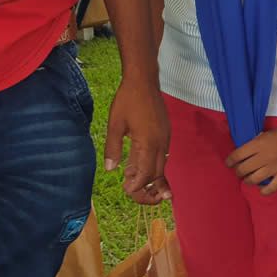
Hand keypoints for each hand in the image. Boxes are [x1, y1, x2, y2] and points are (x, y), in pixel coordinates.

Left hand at [105, 79, 170, 203]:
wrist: (144, 80)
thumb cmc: (128, 100)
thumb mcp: (115, 124)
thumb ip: (113, 148)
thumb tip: (110, 169)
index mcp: (148, 143)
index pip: (146, 174)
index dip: (137, 186)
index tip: (126, 189)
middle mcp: (161, 143)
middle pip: (158, 174)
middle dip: (148, 189)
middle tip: (135, 195)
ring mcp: (165, 139)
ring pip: (162, 166)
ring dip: (152, 179)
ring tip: (141, 187)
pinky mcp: (165, 134)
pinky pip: (162, 156)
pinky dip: (153, 166)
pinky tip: (142, 167)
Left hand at [225, 118, 276, 194]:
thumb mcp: (266, 134)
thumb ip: (255, 144)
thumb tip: (244, 154)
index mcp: (258, 144)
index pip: (237, 155)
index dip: (229, 161)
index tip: (228, 163)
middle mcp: (264, 157)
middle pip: (243, 169)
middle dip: (238, 172)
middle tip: (239, 171)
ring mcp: (275, 167)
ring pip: (253, 180)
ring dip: (247, 180)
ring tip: (248, 179)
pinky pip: (271, 188)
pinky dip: (264, 191)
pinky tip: (261, 189)